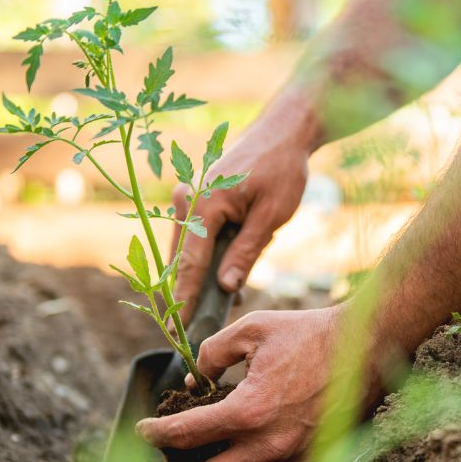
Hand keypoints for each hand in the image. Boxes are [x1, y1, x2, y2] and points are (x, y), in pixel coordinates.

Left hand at [136, 306, 372, 461]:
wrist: (368, 346)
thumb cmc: (310, 333)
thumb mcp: (253, 329)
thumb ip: (213, 352)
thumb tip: (195, 379)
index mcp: (249, 411)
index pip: (185, 434)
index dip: (155, 432)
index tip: (143, 429)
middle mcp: (269, 446)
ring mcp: (292, 461)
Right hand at [170, 113, 313, 322]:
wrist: (283, 132)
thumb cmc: (281, 170)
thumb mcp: (271, 216)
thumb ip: (246, 253)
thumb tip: (225, 288)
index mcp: (203, 204)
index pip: (190, 263)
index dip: (184, 299)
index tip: (177, 329)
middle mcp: (186, 199)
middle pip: (182, 259)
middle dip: (192, 292)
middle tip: (198, 326)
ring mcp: (188, 197)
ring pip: (188, 250)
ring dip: (202, 276)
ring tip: (225, 302)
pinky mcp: (195, 198)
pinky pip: (195, 237)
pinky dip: (207, 258)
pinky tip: (228, 277)